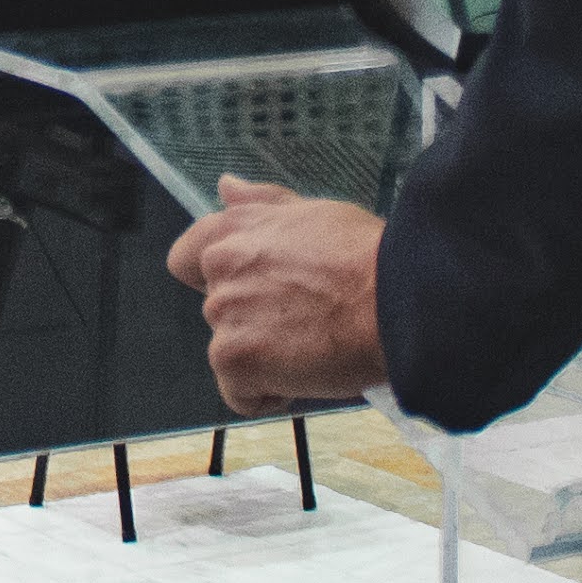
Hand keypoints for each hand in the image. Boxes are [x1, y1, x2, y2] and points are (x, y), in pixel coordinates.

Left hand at [165, 177, 390, 414]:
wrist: (395, 300)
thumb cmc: (366, 258)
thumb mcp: (314, 214)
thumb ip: (262, 204)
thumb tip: (226, 187)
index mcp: (234, 230)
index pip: (186, 259)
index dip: (212, 281)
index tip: (248, 291)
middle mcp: (220, 268)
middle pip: (220, 311)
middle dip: (254, 320)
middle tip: (306, 319)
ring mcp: (224, 314)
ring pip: (230, 352)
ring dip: (264, 358)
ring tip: (313, 346)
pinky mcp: (235, 359)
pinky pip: (239, 394)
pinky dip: (268, 395)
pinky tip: (305, 376)